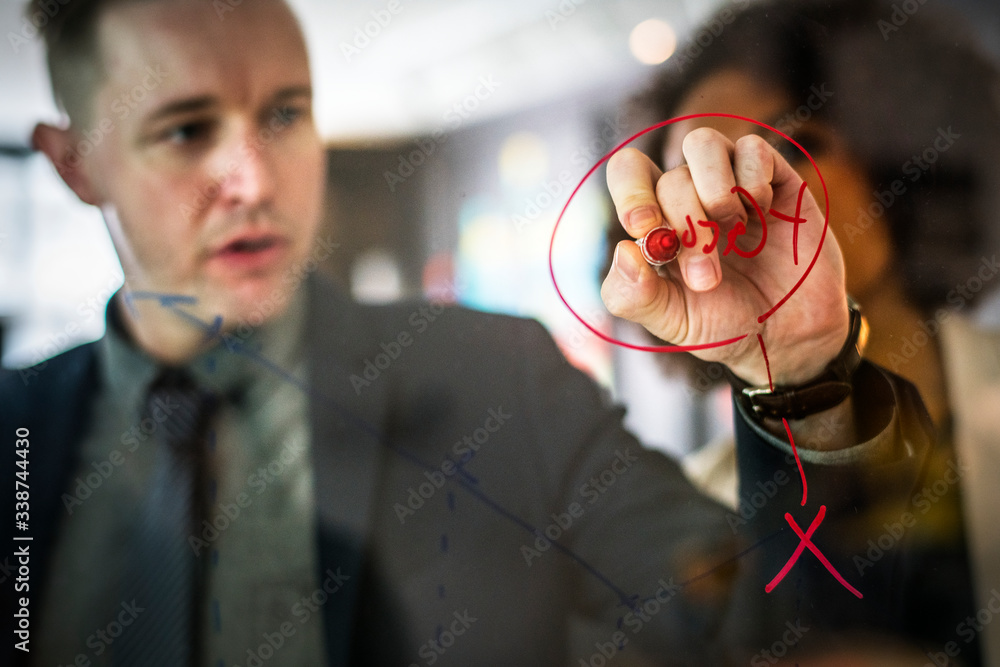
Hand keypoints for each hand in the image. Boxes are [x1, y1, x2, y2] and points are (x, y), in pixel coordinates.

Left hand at [601, 128, 847, 386]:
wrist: (789, 337)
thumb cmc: (724, 324)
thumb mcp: (671, 322)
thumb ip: (633, 296)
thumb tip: (623, 251)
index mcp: (657, 219)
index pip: (629, 171)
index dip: (631, 190)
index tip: (644, 228)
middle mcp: (690, 193)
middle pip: (671, 178)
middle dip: (688, 230)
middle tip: (705, 278)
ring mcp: (732, 182)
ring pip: (702, 142)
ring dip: (714, 193)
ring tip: (735, 233)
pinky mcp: (775, 177)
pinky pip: (752, 148)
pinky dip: (752, 181)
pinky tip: (763, 214)